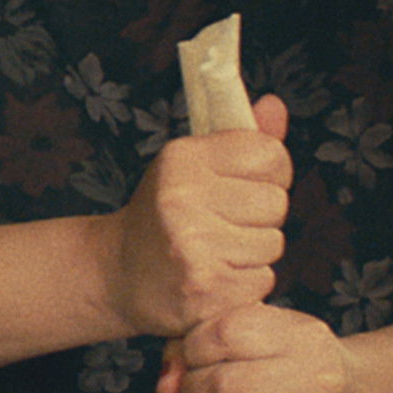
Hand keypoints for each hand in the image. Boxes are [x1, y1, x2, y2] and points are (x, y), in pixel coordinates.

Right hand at [105, 93, 290, 338]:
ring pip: (273, 244)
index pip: (271, 155)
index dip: (269, 174)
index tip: (243, 186)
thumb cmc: (161, 217)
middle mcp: (184, 198)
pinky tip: (214, 279)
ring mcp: (193, 246)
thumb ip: (238, 139)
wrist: (115, 276)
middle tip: (221, 225)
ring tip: (215, 253)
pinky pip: (263, 280)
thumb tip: (275, 104)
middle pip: (276, 202)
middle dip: (259, 218)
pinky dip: (245, 285)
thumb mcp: (189, 167)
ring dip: (252, 254)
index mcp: (183, 159)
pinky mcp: (205, 288)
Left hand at [159, 300, 360, 392]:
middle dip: (194, 388)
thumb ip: (204, 340)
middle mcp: (308, 373)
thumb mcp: (265, 331)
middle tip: (199, 389)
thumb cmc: (296, 362)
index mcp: (296, 333)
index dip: (195, 347)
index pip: (224, 333)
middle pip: (220, 382)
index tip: (198, 356)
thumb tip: (166, 383)